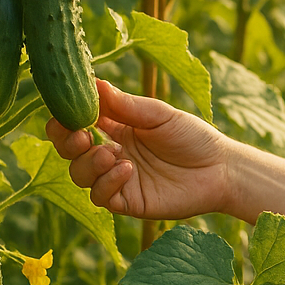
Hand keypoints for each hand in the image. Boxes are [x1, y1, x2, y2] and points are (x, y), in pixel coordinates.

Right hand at [46, 80, 232, 218]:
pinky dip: (106, 183)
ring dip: (89, 163)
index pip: (76, 122)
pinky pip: (101, 196)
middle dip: (67, 142)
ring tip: (114, 153)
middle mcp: (109, 152)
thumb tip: (95, 83)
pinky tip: (126, 170)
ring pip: (80, 175)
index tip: (65, 113)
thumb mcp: (160, 115)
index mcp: (114, 127)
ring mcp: (116, 178)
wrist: (220, 169)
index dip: (64, 118)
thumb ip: (127, 105)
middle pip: (69, 151)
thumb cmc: (192, 137)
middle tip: (81, 136)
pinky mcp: (127, 201)